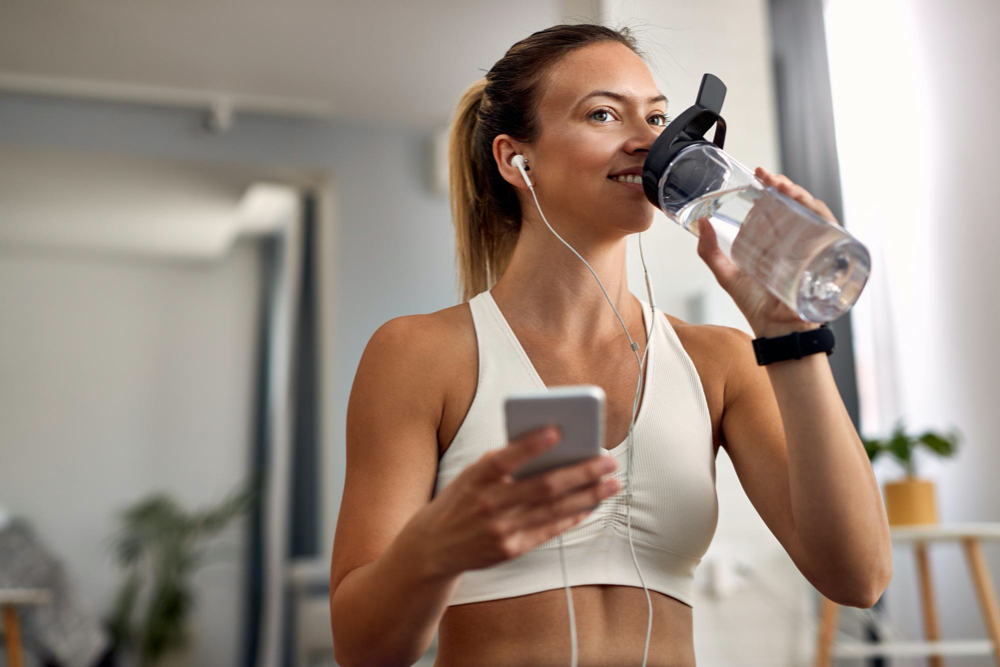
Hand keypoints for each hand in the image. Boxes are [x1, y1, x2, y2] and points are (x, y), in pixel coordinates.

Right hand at [402, 426, 619, 578]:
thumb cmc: (460, 501)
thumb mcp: (471, 476)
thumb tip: (551, 449)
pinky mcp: (510, 550)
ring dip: (588, 495)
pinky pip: (549, 531)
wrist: (433, 546)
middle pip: (542, 486)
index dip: (531, 445)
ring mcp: (500, 530)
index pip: (505, 458)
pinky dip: (573, 517)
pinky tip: (591, 505)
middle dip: (581, 472)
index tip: (558, 430)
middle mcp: (487, 505)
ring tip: (612, 484)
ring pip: (554, 510)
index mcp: (475, 478)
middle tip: (608, 460)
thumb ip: (503, 464)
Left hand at [695, 166, 841, 337]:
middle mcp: (798, 242)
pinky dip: (822, 216)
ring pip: (815, 213)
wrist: (776, 333)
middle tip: (769, 178)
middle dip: (786, 186)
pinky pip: (833, 232)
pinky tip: (807, 207)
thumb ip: (710, 252)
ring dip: (802, 196)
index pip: (781, 205)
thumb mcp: (728, 275)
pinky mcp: (828, 260)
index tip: (759, 174)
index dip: (773, 187)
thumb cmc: (757, 307)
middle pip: (799, 205)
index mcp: (778, 241)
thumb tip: (699, 223)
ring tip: (783, 187)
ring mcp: (814, 250)